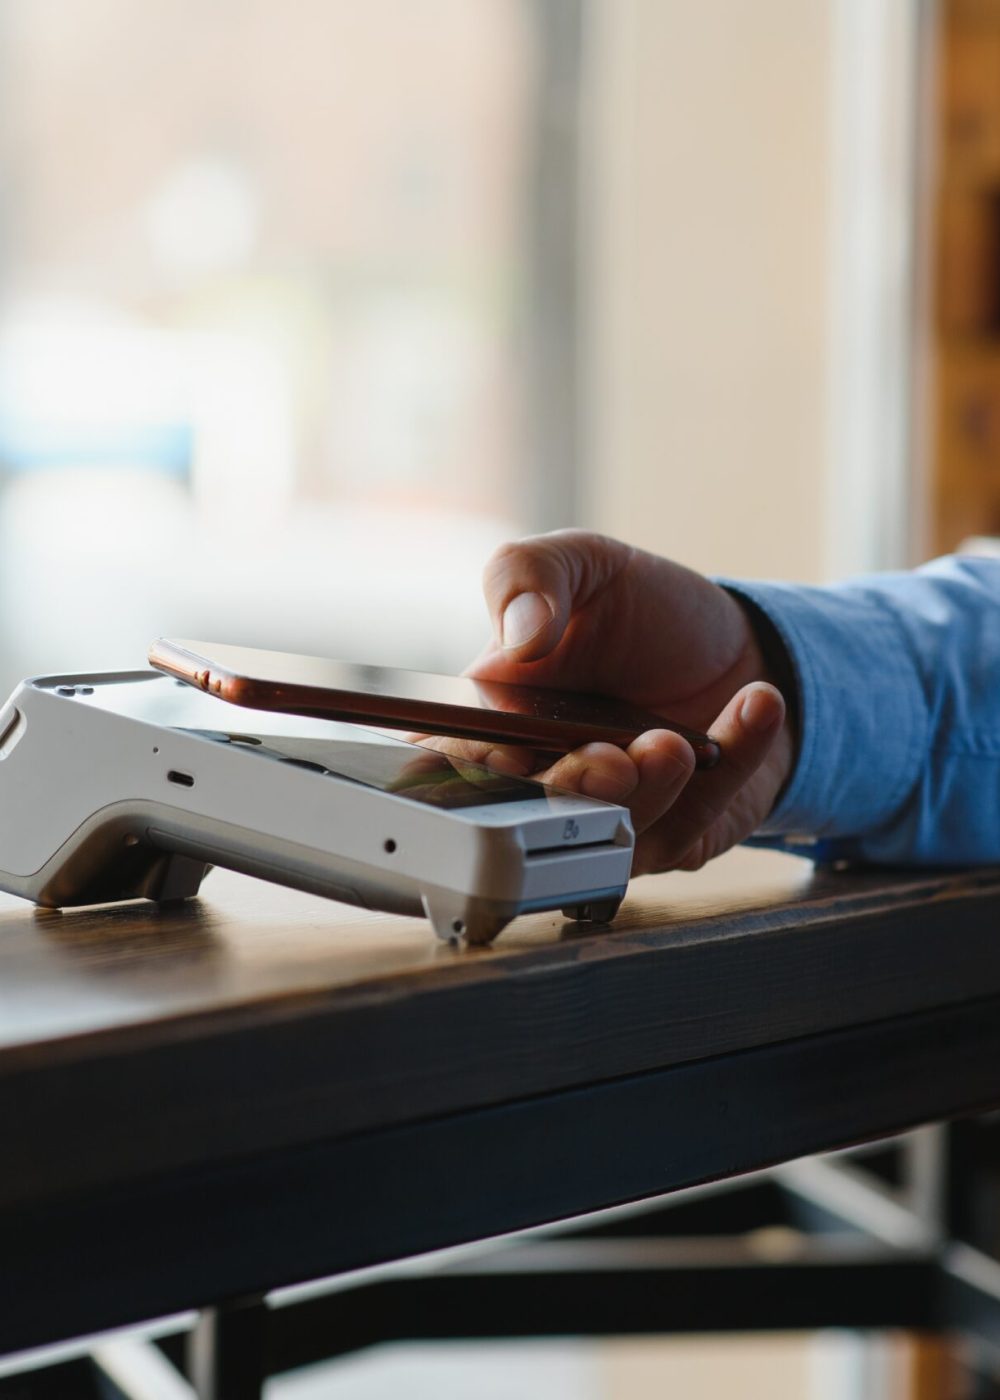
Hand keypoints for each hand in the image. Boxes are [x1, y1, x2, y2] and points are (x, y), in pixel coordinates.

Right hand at [420, 530, 795, 873]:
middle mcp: (541, 779)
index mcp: (492, 719)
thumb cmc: (642, 609)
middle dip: (570, 792)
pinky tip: (756, 704)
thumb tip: (519, 636)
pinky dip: (733, 762)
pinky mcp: (675, 836)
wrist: (738, 645)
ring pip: (610, 836)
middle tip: (611, 756)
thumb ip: (528, 574)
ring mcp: (607, 816)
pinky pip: (697, 821)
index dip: (468, 768)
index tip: (504, 748)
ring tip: (679, 739)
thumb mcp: (582, 562)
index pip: (449, 762)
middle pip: (530, 817)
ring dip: (650, 790)